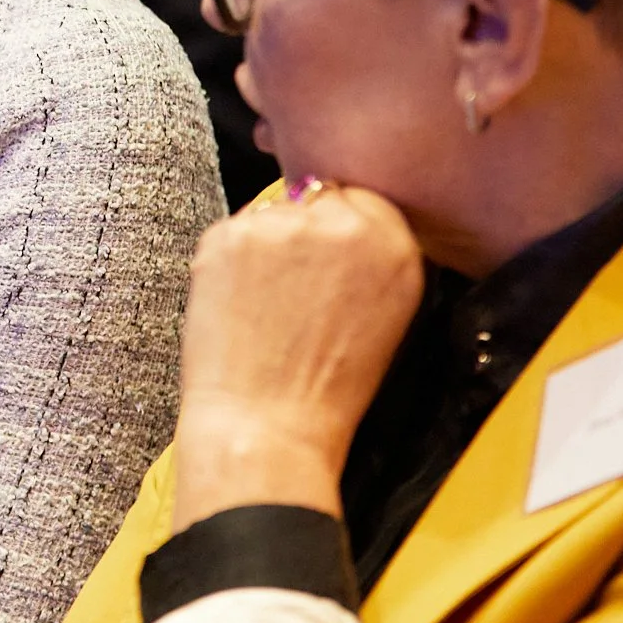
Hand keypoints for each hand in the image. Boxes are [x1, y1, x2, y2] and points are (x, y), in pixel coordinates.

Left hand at [169, 183, 424, 530]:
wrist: (269, 424)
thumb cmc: (328, 388)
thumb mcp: (387, 316)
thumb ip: (373, 258)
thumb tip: (342, 220)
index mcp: (394, 244)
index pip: (362, 200)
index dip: (339, 230)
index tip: (328, 261)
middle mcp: (340, 224)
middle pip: (315, 198)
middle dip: (303, 232)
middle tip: (292, 287)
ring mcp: (280, 225)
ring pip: (271, 214)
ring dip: (266, 244)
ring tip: (265, 304)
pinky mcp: (228, 234)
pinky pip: (231, 231)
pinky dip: (229, 259)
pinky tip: (239, 304)